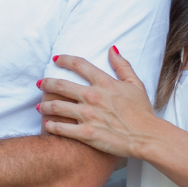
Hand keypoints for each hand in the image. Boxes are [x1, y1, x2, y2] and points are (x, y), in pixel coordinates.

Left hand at [38, 48, 166, 160]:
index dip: (65, 60)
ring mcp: (88, 115)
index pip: (79, 65)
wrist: (147, 137)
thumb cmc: (143, 112)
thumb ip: (123, 66)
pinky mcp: (86, 133)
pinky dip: (51, 126)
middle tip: (40, 84)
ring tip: (40, 107)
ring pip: (57, 107)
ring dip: (45, 106)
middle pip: (60, 85)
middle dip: (46, 83)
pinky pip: (62, 128)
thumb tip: (112, 49)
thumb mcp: (135, 84)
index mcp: (105, 83)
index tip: (56, 59)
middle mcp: (93, 96)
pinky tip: (47, 125)